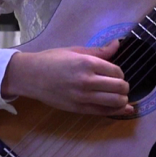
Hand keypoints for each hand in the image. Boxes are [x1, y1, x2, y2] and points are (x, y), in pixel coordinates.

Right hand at [1, 40, 132, 115]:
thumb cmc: (52, 60)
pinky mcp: (79, 109)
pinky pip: (104, 112)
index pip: (116, 71)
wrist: (31, 76)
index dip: (120, 73)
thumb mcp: (75, 51)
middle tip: (120, 86)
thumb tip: (117, 44)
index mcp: (87, 63)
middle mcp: (87, 81)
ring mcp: (83, 97)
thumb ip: (99, 51)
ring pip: (115, 102)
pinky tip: (125, 109)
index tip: (115, 74)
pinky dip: (117, 111)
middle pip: (120, 87)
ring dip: (123, 100)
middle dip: (124, 87)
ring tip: (121, 97)